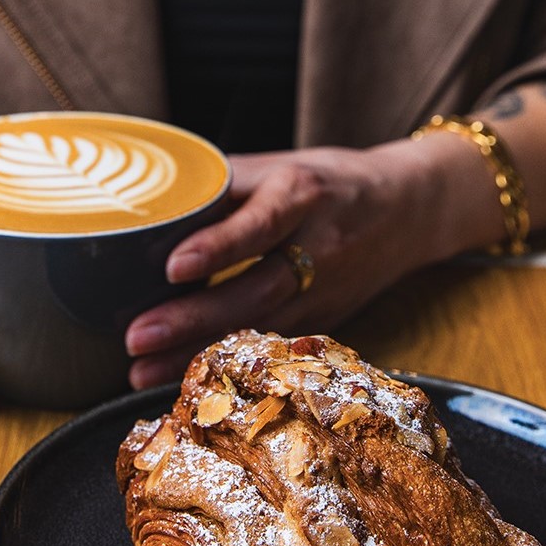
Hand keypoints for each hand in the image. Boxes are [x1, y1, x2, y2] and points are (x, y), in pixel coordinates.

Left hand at [124, 137, 485, 388]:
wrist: (410, 210)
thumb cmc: (329, 182)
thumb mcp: (280, 166)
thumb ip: (222, 186)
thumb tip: (149, 205)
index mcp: (303, 196)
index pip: (260, 224)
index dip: (218, 246)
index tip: (172, 266)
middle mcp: (317, 248)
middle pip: (254, 290)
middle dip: (192, 319)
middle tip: (135, 338)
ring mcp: (322, 292)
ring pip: (257, 328)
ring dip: (197, 353)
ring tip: (139, 372)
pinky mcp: (322, 321)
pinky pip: (269, 346)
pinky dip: (224, 364)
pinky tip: (182, 378)